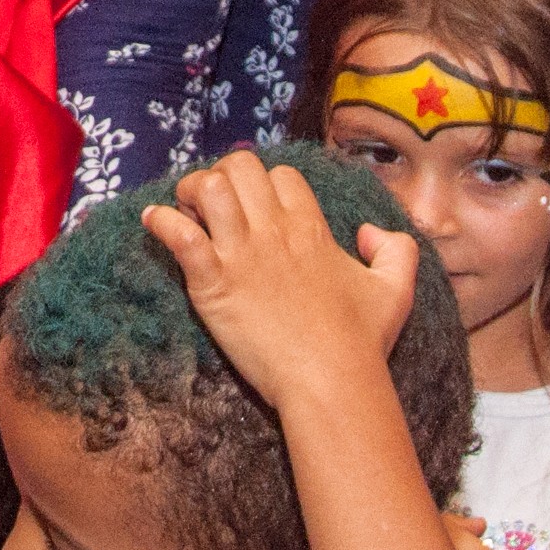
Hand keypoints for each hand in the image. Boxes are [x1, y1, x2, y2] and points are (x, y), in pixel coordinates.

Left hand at [141, 148, 420, 409]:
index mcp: (310, 230)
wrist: (331, 382)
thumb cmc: (361, 342)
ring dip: (190, 191)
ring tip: (186, 209)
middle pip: (240, 167)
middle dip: (221, 175)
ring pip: (209, 187)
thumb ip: (396, 250)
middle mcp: (274, 233)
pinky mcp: (214, 284)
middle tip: (211, 204)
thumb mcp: (396, 290)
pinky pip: (179, 236)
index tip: (251, 206)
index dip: (263, 183)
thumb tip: (369, 232)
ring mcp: (242, 256)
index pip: (280, 176)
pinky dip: (161, 222)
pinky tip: (153, 221)